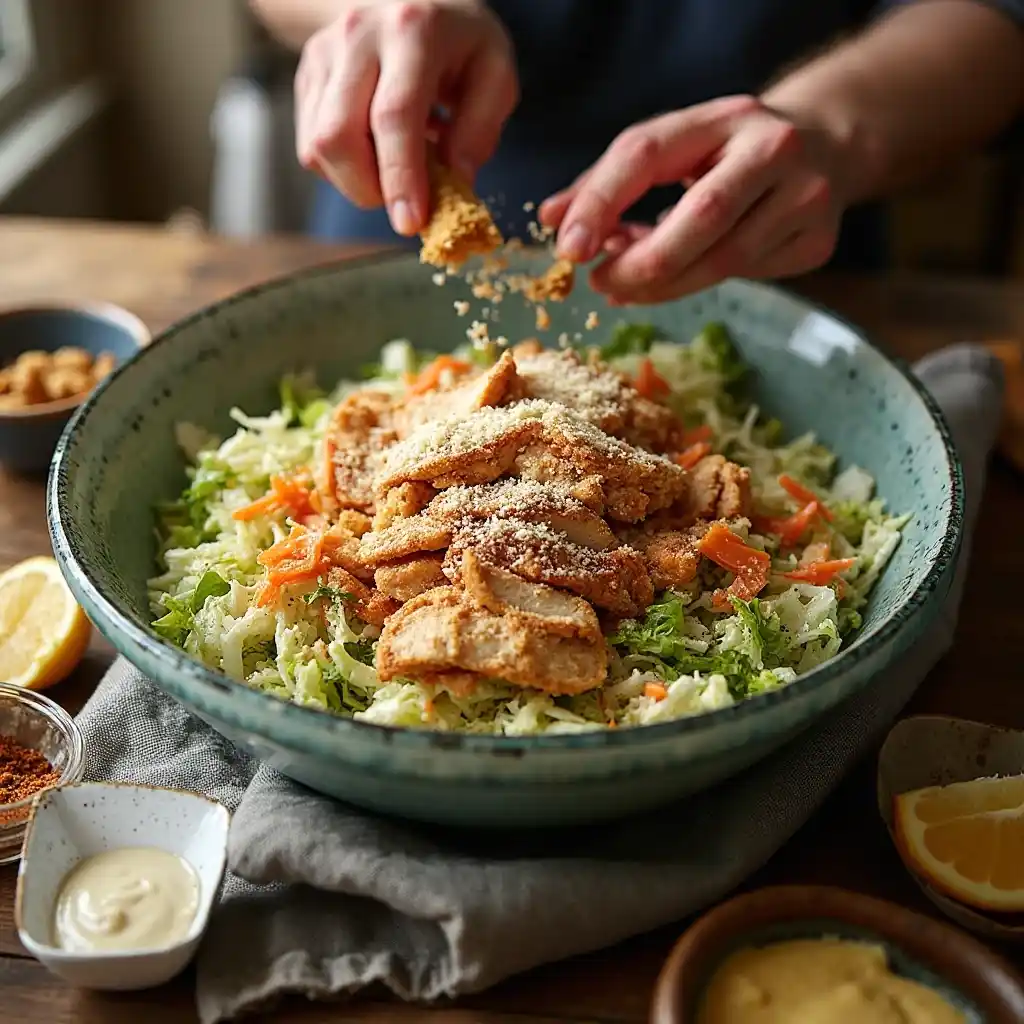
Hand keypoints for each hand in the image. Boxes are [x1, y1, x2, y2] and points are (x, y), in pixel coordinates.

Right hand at [295, 0, 517, 234]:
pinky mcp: (306, 76)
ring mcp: (323, 54)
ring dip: (355, 182)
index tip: (411, 223)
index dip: (400, 177)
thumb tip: (455, 184)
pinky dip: (342, 169)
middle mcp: (358, 36)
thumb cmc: (459, 44)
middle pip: (339, 136)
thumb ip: (480, 130)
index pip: (394, 116)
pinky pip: (310, 146)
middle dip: (369, 189)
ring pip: (318, 147)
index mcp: (413, 31)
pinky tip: (373, 152)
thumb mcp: (494, 73)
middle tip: (405, 203)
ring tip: (393, 169)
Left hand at [539, 95, 846, 303]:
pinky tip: (683, 275)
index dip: (601, 202)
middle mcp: (773, 149)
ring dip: (665, 285)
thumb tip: (551, 221)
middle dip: (642, 264)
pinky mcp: (816, 242)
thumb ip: (609, 182)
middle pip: (700, 218)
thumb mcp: (671, 147)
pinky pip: (746, 277)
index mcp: (723, 115)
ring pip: (723, 261)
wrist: (827, 144)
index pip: (648, 153)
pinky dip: (702, 283)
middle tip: (601, 284)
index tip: (568, 249)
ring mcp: (805, 196)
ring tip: (627, 287)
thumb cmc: (726, 151)